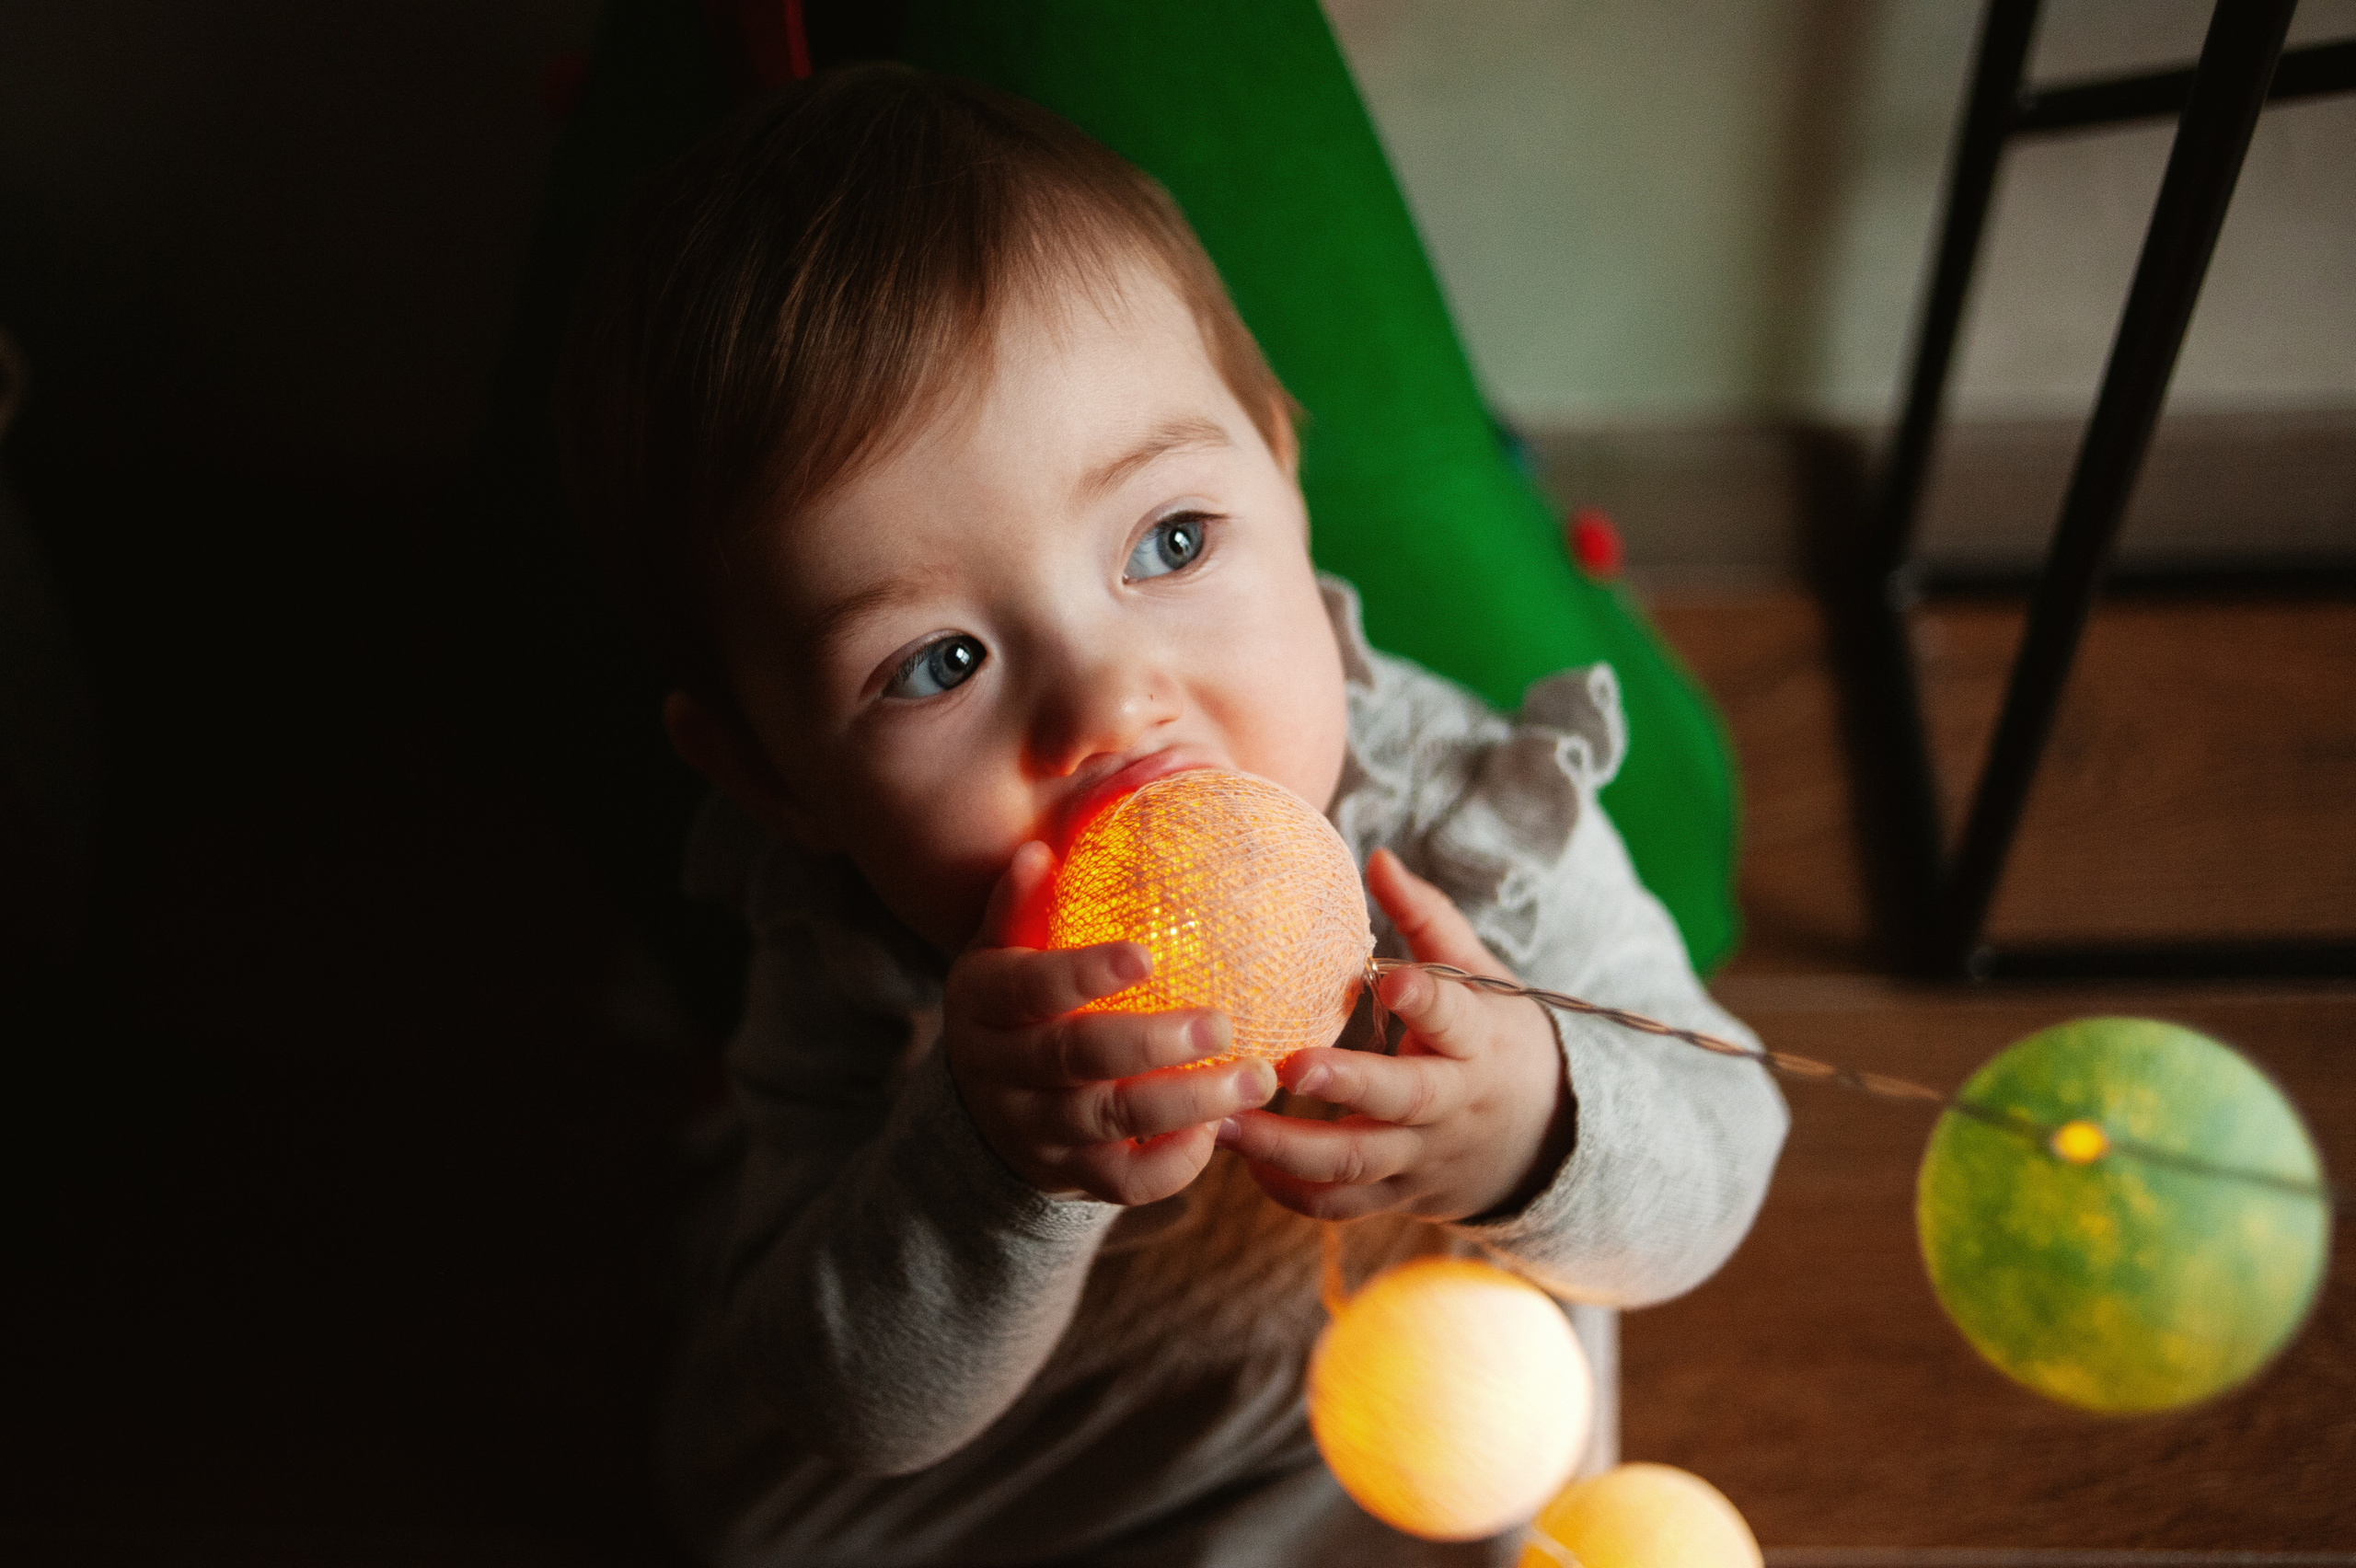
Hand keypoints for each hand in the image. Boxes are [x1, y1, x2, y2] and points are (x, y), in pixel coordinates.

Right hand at [943, 841, 1278, 1204]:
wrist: (983, 1110)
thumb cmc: (1016, 1003)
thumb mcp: (1002, 952)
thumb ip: (1021, 907)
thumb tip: (1040, 853)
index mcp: (985, 1002)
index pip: (1030, 987)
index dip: (1084, 974)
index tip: (1145, 954)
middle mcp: (1001, 1071)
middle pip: (1076, 1058)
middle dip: (1153, 1044)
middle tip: (1224, 1023)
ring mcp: (1036, 1130)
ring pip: (1110, 1122)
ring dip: (1188, 1104)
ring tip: (1256, 1079)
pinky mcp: (1071, 1176)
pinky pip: (1126, 1183)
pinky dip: (1177, 1164)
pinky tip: (1219, 1129)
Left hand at [1216, 848, 1571, 1222]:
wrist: (1541, 1142)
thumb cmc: (1494, 1040)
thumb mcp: (1482, 978)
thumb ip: (1428, 920)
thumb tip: (1378, 856)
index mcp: (1477, 1041)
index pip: (1455, 1019)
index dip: (1425, 1001)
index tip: (1387, 980)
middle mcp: (1451, 1105)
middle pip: (1403, 1101)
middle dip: (1348, 1085)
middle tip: (1291, 1065)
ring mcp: (1421, 1157)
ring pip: (1358, 1163)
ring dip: (1288, 1148)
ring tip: (1225, 1122)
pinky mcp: (1397, 1196)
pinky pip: (1340, 1206)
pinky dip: (1290, 1191)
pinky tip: (1242, 1161)